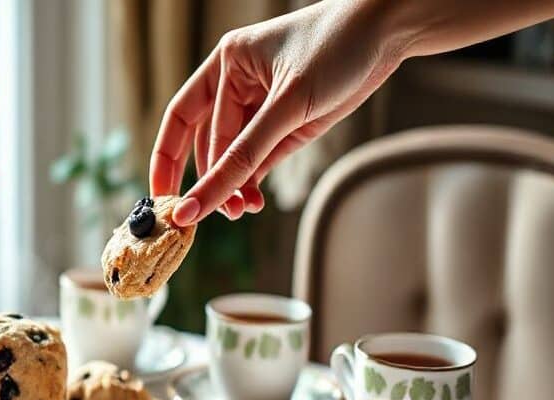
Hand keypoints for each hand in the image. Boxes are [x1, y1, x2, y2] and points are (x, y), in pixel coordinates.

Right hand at [150, 0, 405, 225]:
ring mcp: (263, 106)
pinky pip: (257, 159)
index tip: (163, 198)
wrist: (391, 31)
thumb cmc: (336, 47)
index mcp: (225, 64)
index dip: (167, 160)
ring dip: (234, 185)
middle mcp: (237, 84)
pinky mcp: (287, 124)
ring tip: (243, 209)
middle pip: (206, 144)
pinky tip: (254, 200)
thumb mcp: (286, 105)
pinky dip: (253, 182)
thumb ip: (242, 158)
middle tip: (216, 213)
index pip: (182, 119)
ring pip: (233, 156)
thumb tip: (200, 201)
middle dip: (212, 180)